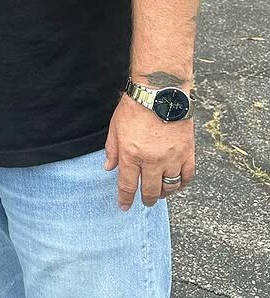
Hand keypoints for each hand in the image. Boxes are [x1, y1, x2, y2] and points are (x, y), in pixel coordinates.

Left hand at [104, 95, 194, 209]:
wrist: (160, 91)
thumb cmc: (135, 107)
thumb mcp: (115, 127)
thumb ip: (112, 150)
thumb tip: (109, 168)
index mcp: (132, 154)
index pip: (128, 185)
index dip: (125, 199)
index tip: (124, 206)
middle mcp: (152, 160)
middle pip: (151, 190)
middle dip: (147, 199)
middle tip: (145, 201)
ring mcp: (172, 157)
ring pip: (170, 186)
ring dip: (164, 193)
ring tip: (160, 193)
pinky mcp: (187, 152)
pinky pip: (187, 175)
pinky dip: (182, 184)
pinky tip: (177, 184)